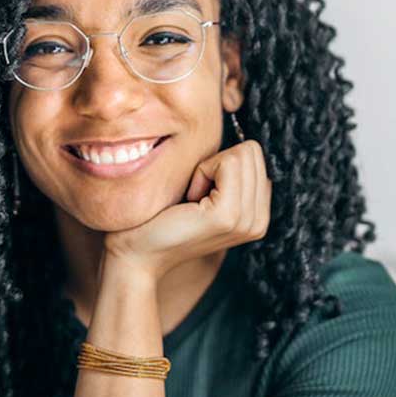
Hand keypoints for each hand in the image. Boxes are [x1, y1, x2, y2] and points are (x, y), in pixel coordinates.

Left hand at [102, 140, 270, 280]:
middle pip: (252, 152)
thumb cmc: (161, 219)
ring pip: (242, 154)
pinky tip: (189, 199)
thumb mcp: (205, 194)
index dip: (222, 163)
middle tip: (194, 195)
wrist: (137, 255)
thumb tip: (240, 141)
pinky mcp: (228, 215)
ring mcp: (246, 220)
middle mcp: (259, 221)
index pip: (257, 157)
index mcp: (258, 215)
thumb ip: (230, 175)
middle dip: (217, 163)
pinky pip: (227, 162)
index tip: (200, 193)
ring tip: (192, 199)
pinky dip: (202, 171)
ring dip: (208, 168)